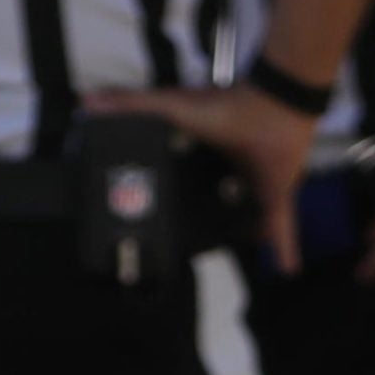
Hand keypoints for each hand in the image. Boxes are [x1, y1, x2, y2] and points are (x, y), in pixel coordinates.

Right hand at [86, 85, 317, 271]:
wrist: (278, 104)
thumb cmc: (228, 105)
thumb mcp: (171, 106)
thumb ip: (133, 105)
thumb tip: (88, 102)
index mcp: (204, 156)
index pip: (183, 178)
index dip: (168, 193)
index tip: (152, 210)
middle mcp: (229, 173)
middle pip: (214, 203)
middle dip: (206, 220)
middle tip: (188, 245)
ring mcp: (253, 186)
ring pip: (244, 217)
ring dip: (239, 234)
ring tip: (225, 257)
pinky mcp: (275, 195)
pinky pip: (279, 227)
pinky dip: (284, 249)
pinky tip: (286, 271)